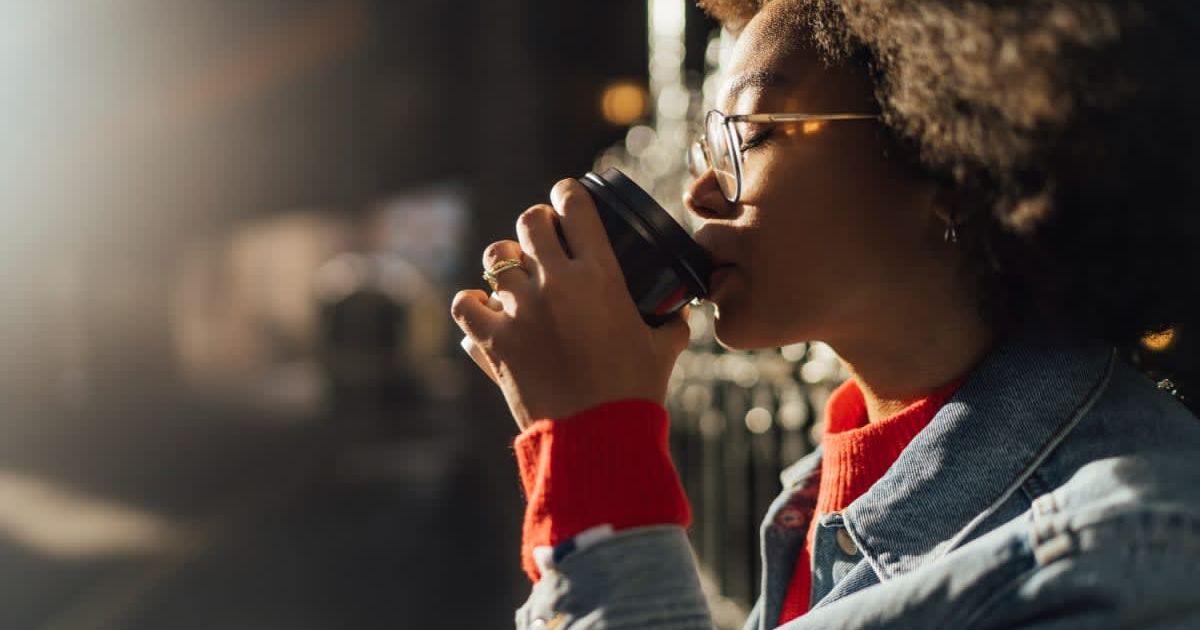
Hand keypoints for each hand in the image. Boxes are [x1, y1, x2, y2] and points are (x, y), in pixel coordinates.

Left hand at [451, 179, 690, 430]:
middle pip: (530, 222)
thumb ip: (671, 325)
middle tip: (541, 237)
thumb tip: (679, 314)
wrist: (598, 438)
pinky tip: (483, 309)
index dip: (568, 193)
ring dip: (504, 260)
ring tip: (512, 272)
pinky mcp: (494, 341)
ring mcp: (521, 311)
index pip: (576, 208)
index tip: (567, 196)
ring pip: (496, 257)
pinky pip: (466, 304)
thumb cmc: (634, 393)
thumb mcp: (662, 351)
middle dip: (536, 223)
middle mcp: (556, 284)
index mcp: (600, 276)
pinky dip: (472, 304)